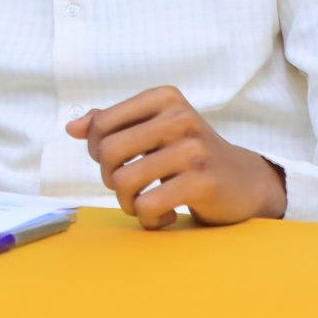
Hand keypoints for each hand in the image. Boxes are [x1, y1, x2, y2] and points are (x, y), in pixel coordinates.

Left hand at [66, 86, 286, 227]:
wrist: (246, 182)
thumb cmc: (189, 155)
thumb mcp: (154, 130)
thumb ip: (113, 124)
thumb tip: (71, 128)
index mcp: (164, 98)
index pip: (100, 124)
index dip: (96, 150)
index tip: (117, 162)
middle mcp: (180, 117)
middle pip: (107, 152)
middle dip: (109, 178)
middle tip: (130, 187)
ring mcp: (194, 149)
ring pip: (123, 181)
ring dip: (127, 202)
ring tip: (144, 204)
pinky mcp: (203, 182)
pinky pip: (148, 205)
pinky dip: (149, 219)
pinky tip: (165, 215)